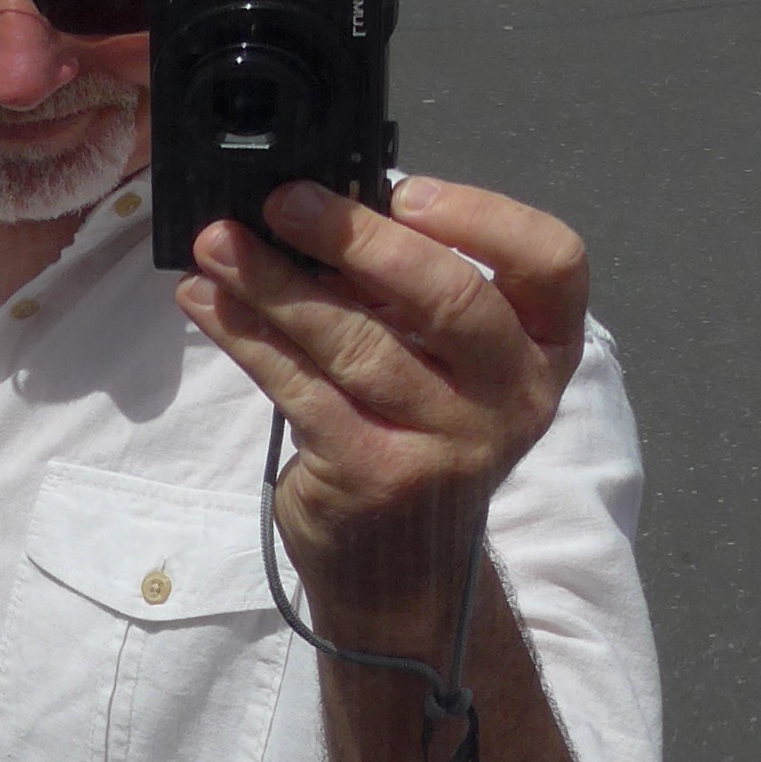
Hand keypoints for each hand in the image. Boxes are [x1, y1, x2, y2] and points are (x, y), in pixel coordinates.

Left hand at [175, 175, 587, 658]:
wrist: (402, 571)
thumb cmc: (418, 436)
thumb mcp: (444, 363)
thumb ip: (407, 291)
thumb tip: (313, 206)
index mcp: (545, 348)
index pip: (552, 263)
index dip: (482, 216)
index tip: (403, 189)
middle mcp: (512, 397)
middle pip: (449, 298)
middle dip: (357, 239)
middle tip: (283, 201)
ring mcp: (448, 445)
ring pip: (358, 344)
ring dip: (275, 285)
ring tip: (219, 245)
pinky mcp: (375, 477)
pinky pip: (302, 390)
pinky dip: (247, 339)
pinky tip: (207, 303)